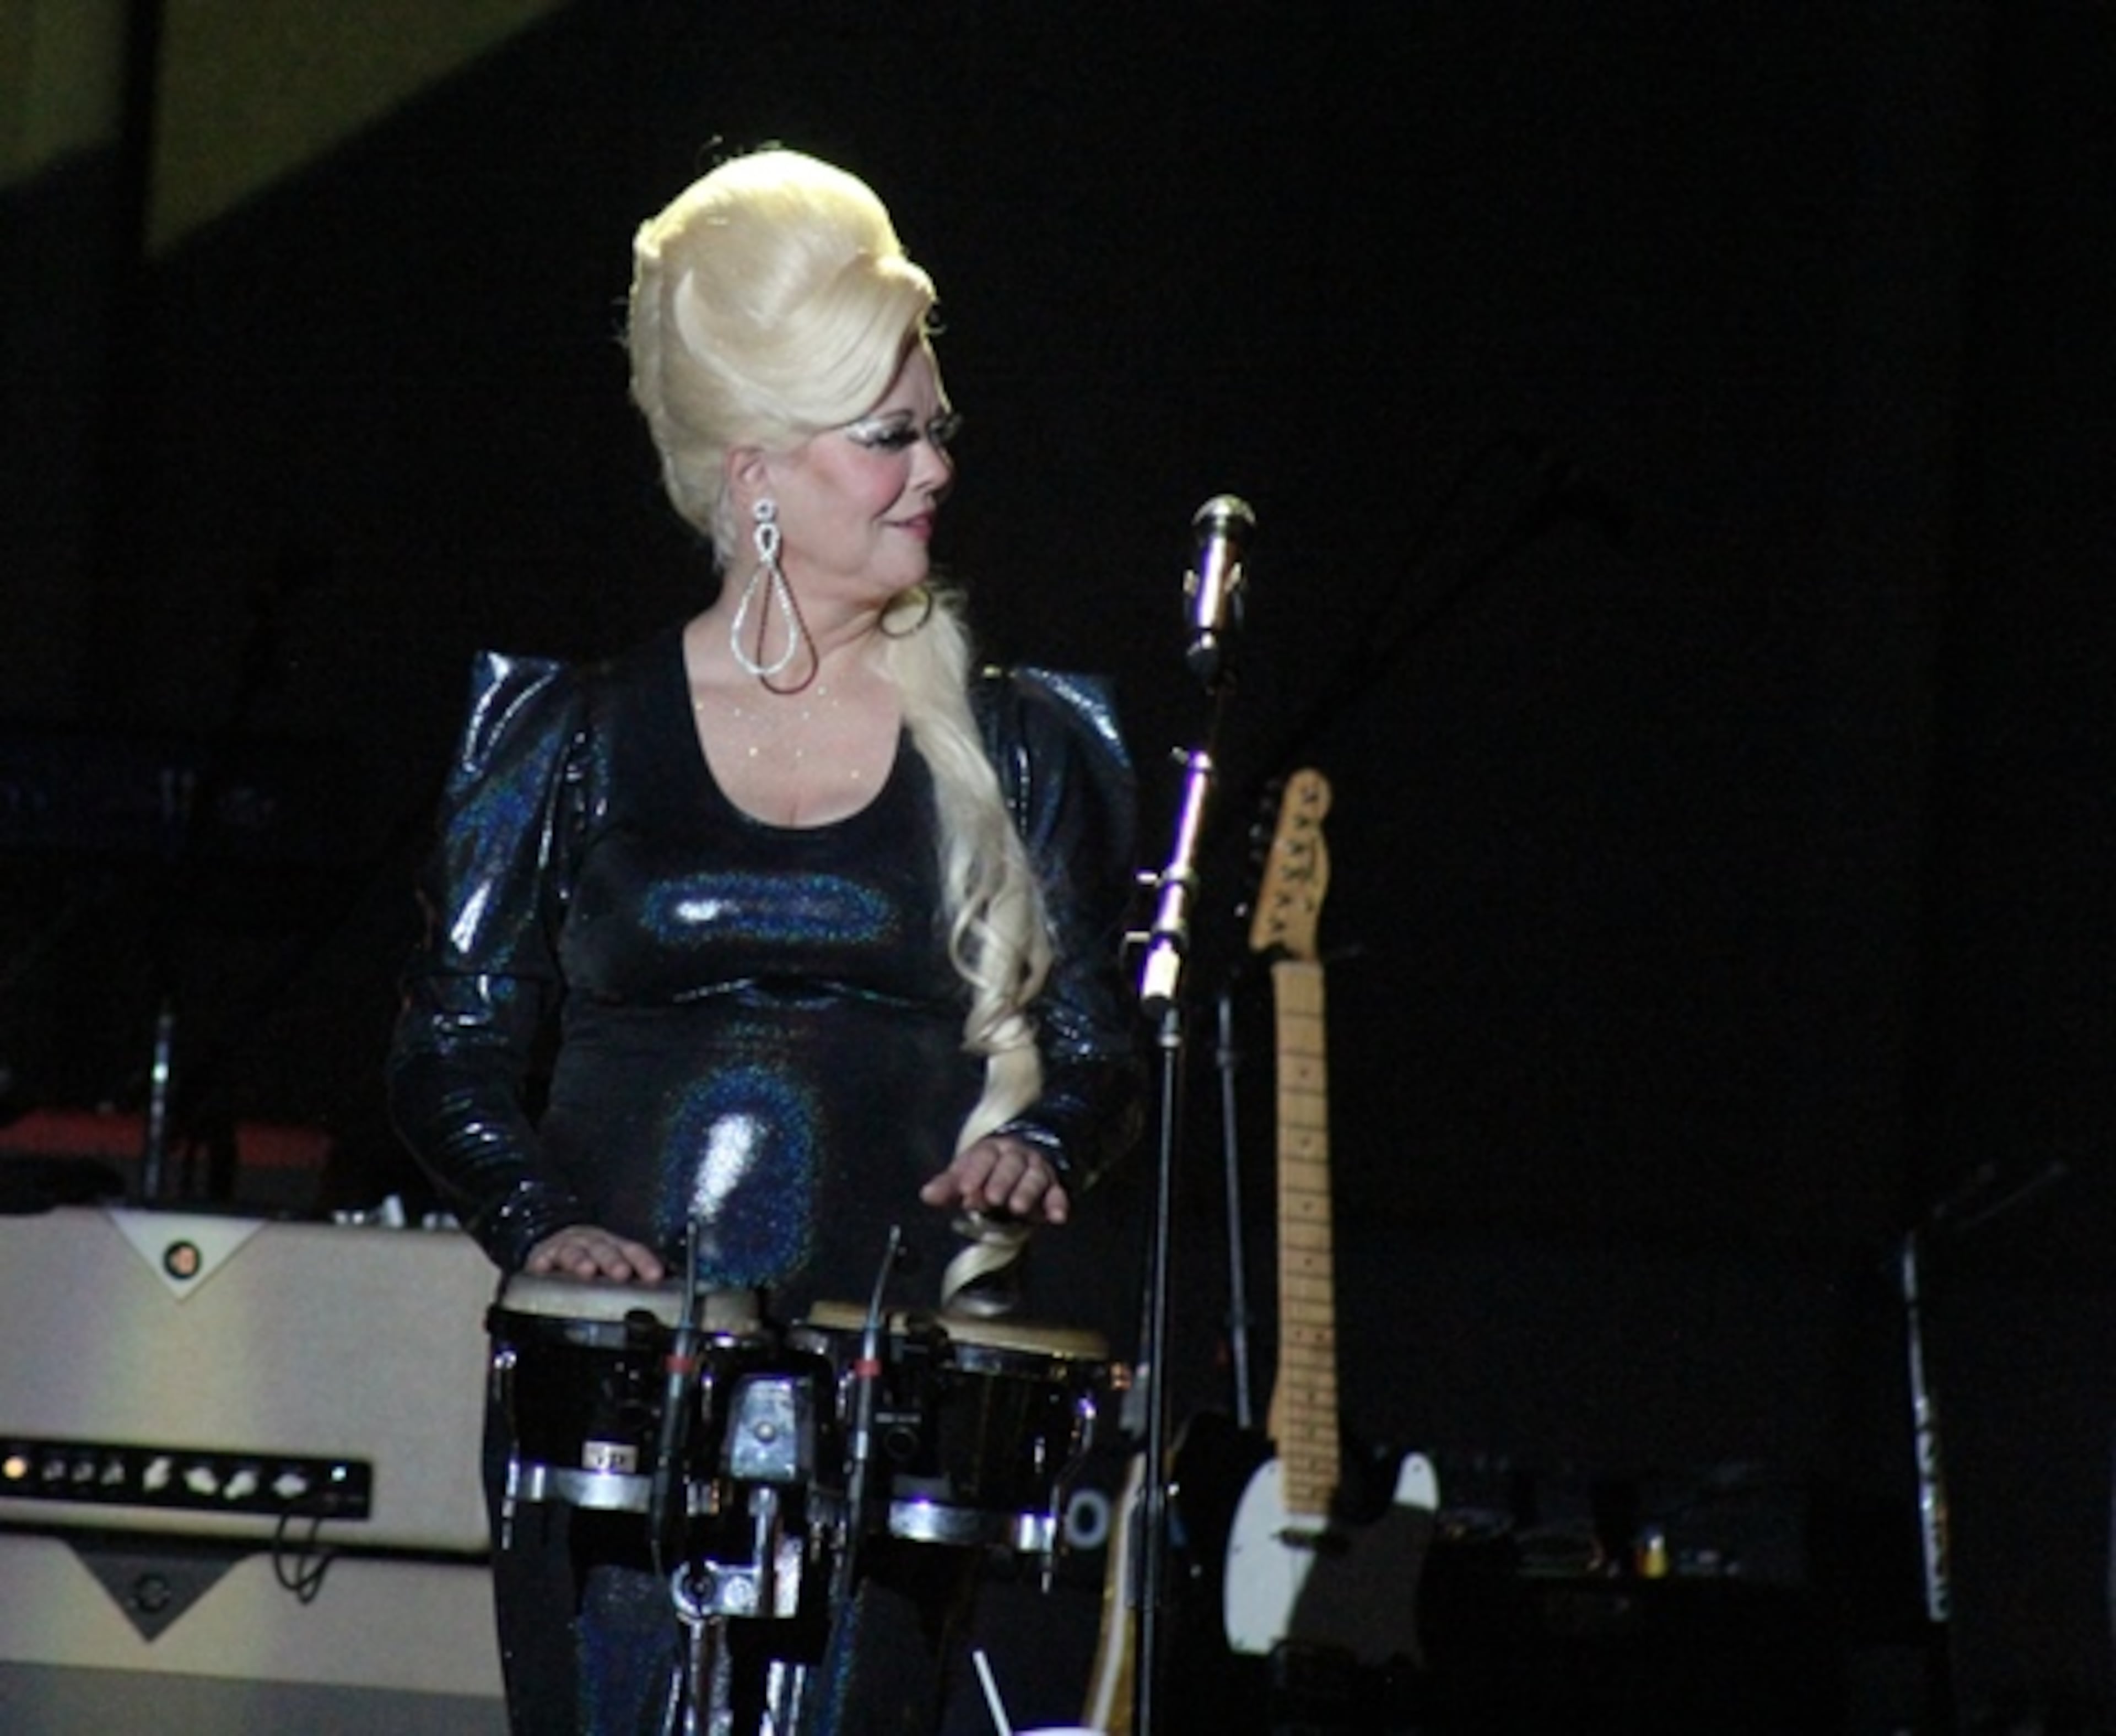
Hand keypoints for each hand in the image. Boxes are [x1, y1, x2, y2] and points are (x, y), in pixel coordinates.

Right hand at [523, 1224, 666, 1283]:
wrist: (553, 1246)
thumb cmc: (588, 1262)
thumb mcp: (610, 1267)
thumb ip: (630, 1283)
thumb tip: (656, 1306)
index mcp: (613, 1246)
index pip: (633, 1251)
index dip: (644, 1262)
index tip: (654, 1275)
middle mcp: (592, 1243)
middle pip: (604, 1249)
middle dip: (613, 1261)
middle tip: (621, 1273)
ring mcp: (566, 1247)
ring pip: (575, 1251)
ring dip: (581, 1260)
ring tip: (587, 1270)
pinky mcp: (541, 1256)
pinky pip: (541, 1259)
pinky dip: (542, 1264)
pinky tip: (543, 1269)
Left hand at [919, 1135, 1070, 1226]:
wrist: (1025, 1157)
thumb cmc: (988, 1170)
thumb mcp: (966, 1174)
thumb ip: (947, 1186)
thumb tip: (926, 1196)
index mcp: (992, 1150)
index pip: (983, 1156)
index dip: (975, 1172)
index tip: (965, 1190)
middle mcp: (1016, 1156)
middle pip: (1010, 1165)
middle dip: (1001, 1181)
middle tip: (992, 1198)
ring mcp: (1036, 1170)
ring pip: (1034, 1177)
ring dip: (1026, 1191)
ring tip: (1018, 1207)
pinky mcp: (1053, 1187)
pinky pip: (1058, 1193)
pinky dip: (1058, 1204)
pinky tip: (1056, 1217)